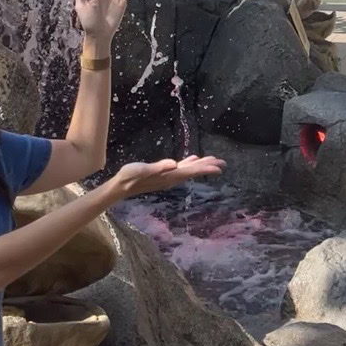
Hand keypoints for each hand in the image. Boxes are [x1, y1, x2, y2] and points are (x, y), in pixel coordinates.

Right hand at [110, 156, 225, 198]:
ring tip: (214, 161)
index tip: (219, 167)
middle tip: (223, 163)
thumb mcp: (142, 170)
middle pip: (194, 171)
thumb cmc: (131, 177)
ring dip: (201, 165)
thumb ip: (158, 167)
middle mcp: (172, 177)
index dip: (205, 169)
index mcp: (169, 175)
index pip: (191, 172)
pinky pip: (181, 167)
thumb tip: (173, 163)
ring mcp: (168, 176)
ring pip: (189, 170)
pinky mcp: (163, 173)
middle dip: (208, 167)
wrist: (122, 185)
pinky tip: (193, 159)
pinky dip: (189, 163)